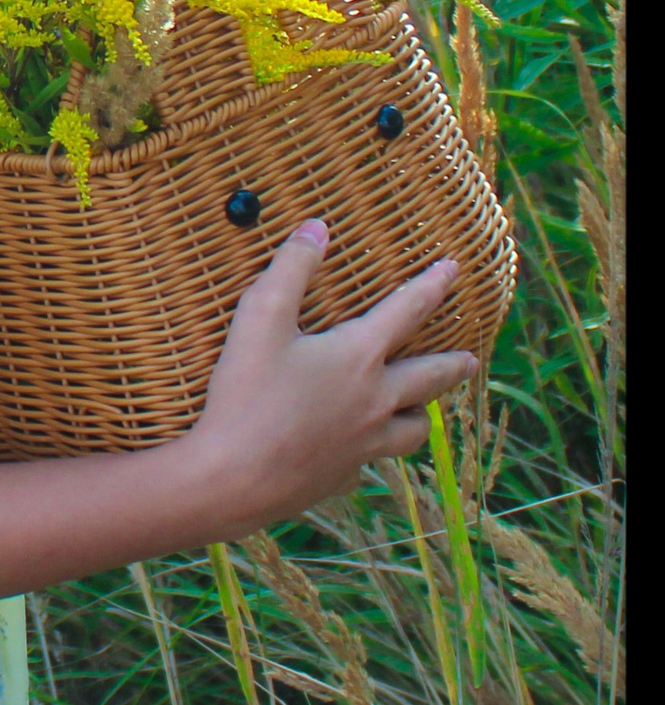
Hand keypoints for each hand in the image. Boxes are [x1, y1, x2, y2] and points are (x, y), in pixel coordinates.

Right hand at [181, 219, 480, 537]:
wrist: (234, 477)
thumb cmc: (246, 394)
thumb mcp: (259, 319)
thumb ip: (290, 269)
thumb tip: (317, 227)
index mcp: (359, 357)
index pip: (407, 311)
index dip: (432, 285)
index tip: (454, 268)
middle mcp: (375, 401)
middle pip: (430, 379)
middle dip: (453, 365)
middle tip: (471, 361)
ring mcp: (364, 444)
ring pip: (413, 430)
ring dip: (423, 415)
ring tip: (423, 411)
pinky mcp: (343, 476)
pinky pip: (369, 462)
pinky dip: (370, 451)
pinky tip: (357, 452)